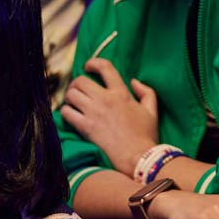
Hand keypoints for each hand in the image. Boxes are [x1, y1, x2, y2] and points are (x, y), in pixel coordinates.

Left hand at [61, 58, 158, 175]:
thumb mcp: (152, 110)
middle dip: (76, 83)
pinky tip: (71, 115)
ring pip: (71, 95)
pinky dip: (66, 112)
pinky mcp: (85, 127)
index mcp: (121, 93)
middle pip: (81, 81)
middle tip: (78, 90)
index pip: (105, 68)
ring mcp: (94, 113)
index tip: (88, 67)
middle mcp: (105, 99)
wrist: (138, 156)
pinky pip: (67, 112)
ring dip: (70, 97)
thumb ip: (146, 92)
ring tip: (73, 102)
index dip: (93, 63)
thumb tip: (134, 81)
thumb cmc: (146, 135)